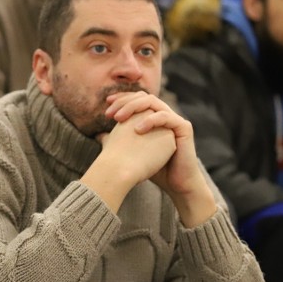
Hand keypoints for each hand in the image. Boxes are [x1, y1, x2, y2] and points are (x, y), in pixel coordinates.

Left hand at [104, 92, 216, 226]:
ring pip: (153, 102)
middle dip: (125, 102)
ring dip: (133, 107)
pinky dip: (150, 120)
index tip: (106, 105)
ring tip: (119, 119)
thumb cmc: (155, 169)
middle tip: (110, 113)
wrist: (176, 185)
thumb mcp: (133, 151)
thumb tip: (98, 135)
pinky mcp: (184, 127)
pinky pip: (165, 116)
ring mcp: (175, 120)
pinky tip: (137, 129)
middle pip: (143, 96)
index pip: (136, 99)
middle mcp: (164, 114)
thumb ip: (119, 141)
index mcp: (153, 117)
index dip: (122, 99)